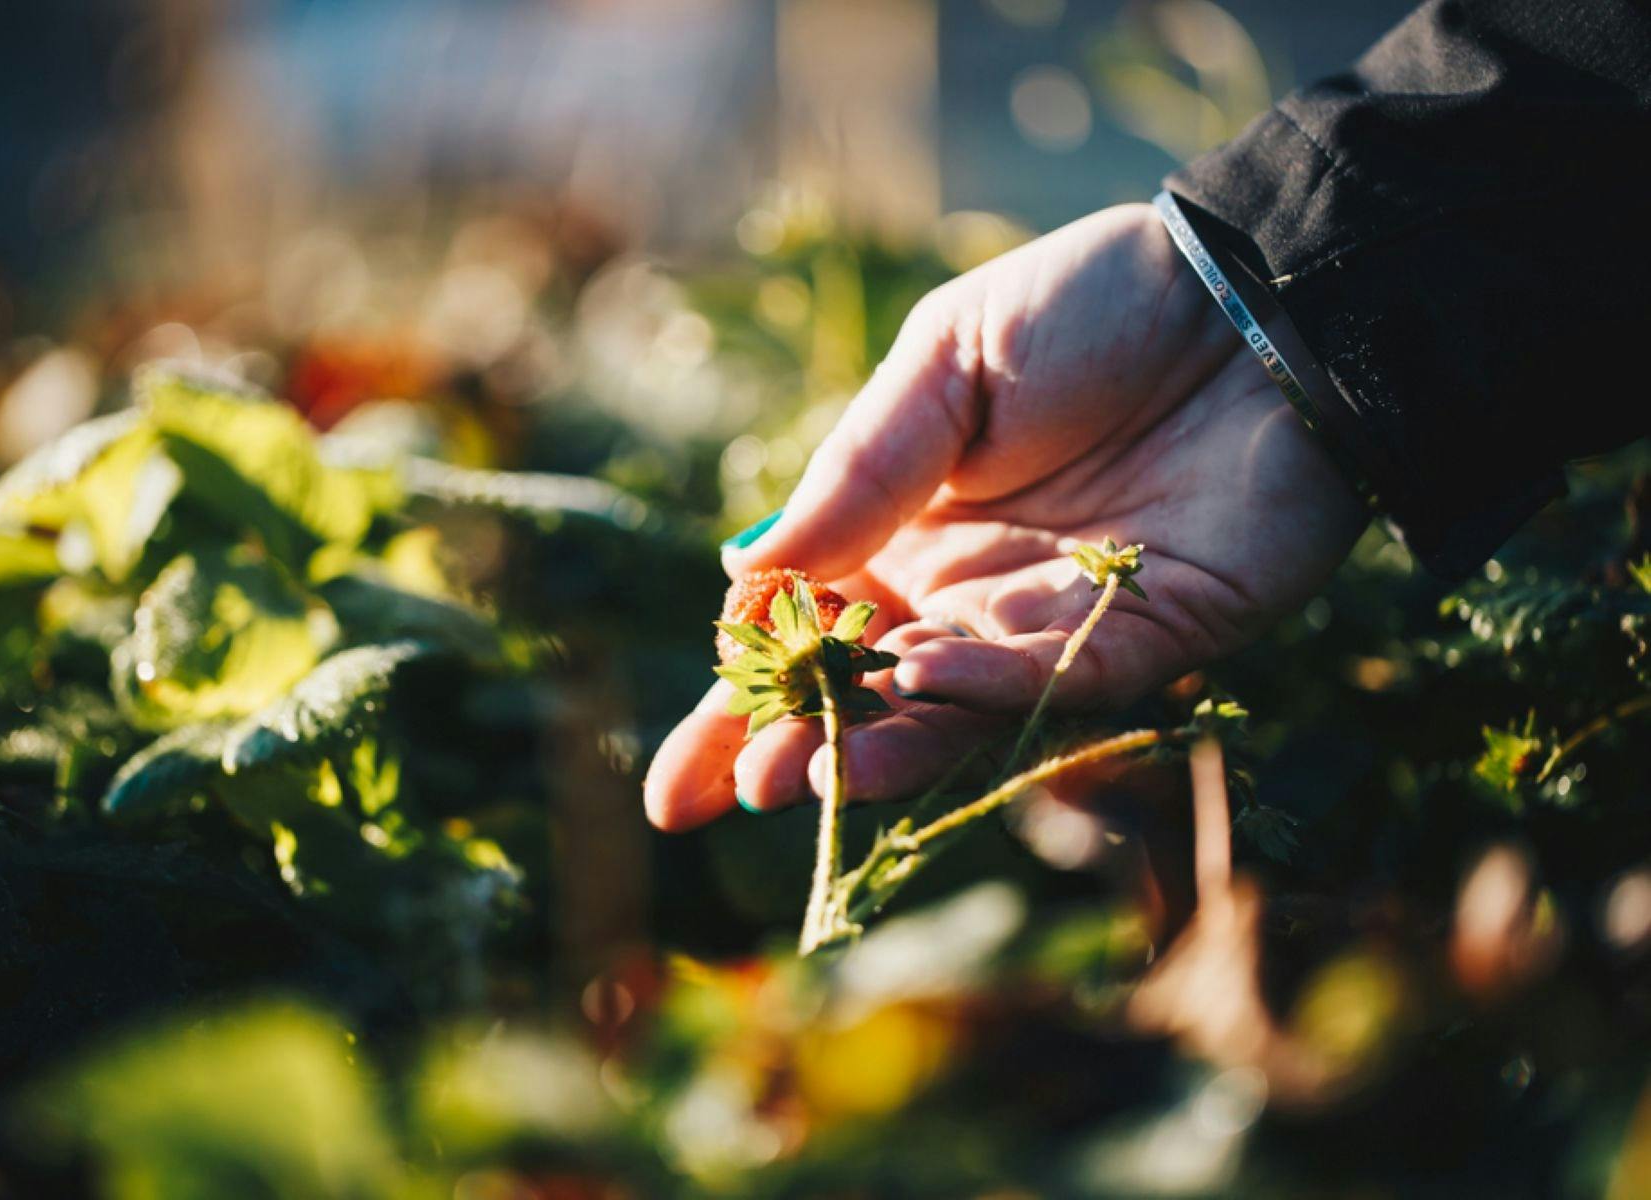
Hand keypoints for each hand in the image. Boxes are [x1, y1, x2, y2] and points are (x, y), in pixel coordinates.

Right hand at [644, 204, 1366, 831]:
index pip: (803, 637)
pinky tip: (920, 678)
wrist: (1250, 289)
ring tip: (802, 776)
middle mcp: (972, 597)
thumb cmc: (1091, 307)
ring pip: (957, 710)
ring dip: (881, 745)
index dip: (737, 711)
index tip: (671, 787)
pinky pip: (1058, 677)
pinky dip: (988, 685)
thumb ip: (858, 472)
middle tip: (732, 792)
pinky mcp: (1154, 636)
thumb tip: (742, 573)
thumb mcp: (947, 364)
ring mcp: (1057, 626)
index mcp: (907, 533)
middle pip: (869, 698)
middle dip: (798, 752)